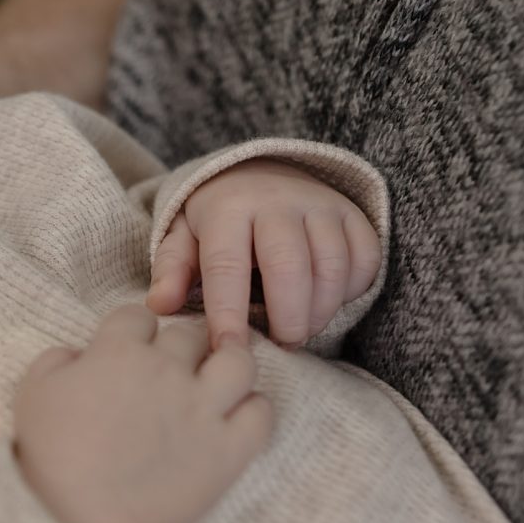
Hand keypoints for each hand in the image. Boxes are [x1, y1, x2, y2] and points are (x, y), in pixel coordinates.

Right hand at [13, 305, 271, 522]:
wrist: (82, 518)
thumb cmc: (50, 455)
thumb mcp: (33, 391)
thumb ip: (58, 358)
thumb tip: (80, 354)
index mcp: (118, 352)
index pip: (137, 316)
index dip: (134, 330)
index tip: (131, 347)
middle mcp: (167, 370)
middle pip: (190, 334)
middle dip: (182, 344)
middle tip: (176, 366)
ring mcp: (202, 409)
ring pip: (239, 362)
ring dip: (232, 361)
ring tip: (223, 375)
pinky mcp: (228, 451)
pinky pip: (261, 414)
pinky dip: (254, 409)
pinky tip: (239, 417)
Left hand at [147, 159, 381, 350]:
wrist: (262, 172)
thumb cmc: (217, 219)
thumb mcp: (185, 237)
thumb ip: (173, 270)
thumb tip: (159, 305)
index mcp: (227, 208)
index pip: (226, 266)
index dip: (228, 313)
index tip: (228, 350)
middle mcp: (276, 201)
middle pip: (288, 267)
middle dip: (287, 317)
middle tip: (281, 343)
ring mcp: (319, 204)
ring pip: (331, 266)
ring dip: (320, 310)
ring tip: (301, 330)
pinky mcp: (352, 213)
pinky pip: (364, 258)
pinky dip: (350, 291)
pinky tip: (326, 303)